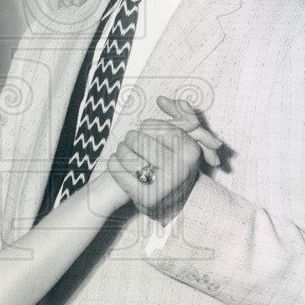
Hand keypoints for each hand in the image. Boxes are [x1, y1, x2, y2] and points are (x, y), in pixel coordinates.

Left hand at [106, 97, 221, 222]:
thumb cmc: (176, 164)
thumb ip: (179, 114)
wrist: (171, 204)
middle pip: (138, 138)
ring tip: (124, 152)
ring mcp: (162, 186)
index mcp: (191, 152)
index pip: (156, 126)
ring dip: (121, 150)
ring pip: (126, 153)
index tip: (148, 132)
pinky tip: (117, 163)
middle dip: (131, 138)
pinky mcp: (144, 198)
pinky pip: (118, 171)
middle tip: (132, 142)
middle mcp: (179, 169)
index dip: (148, 127)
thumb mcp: (186, 139)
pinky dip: (114, 164)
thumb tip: (161, 99)